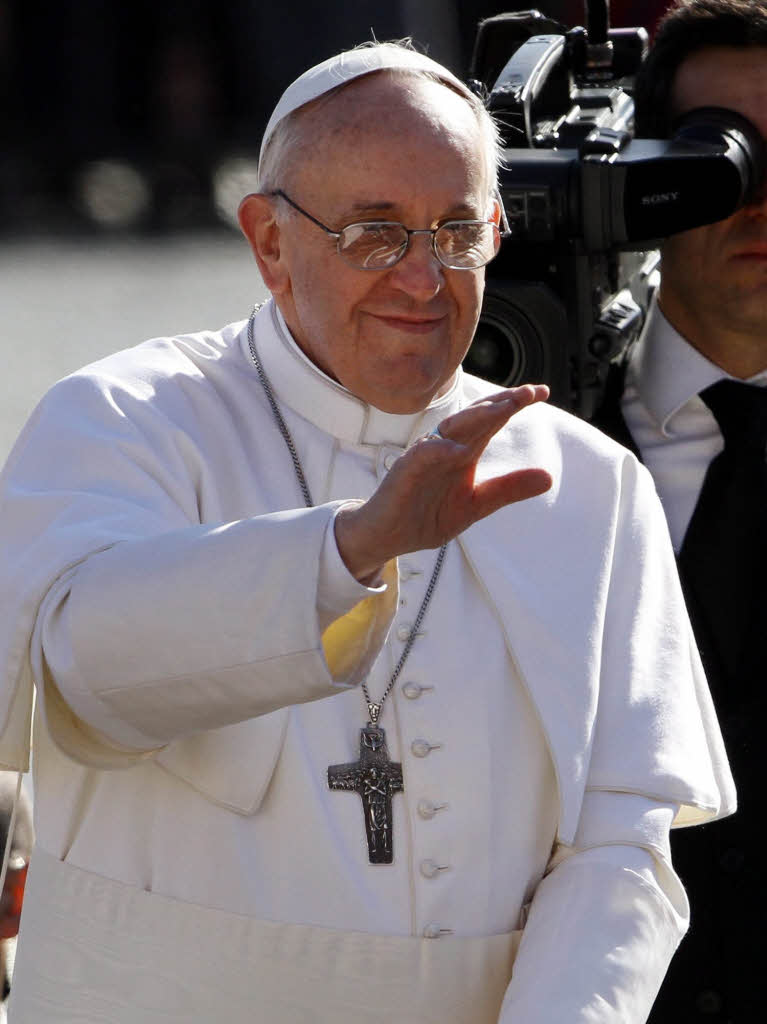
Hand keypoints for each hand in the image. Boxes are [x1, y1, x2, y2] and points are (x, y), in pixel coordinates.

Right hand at [335, 384, 552, 581]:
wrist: (387, 537)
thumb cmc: (426, 515)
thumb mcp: (475, 505)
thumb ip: (507, 490)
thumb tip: (549, 477)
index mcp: (463, 451)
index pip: (491, 420)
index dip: (514, 404)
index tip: (541, 391)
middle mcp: (445, 447)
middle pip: (475, 416)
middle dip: (501, 402)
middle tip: (528, 392)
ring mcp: (424, 457)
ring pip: (451, 428)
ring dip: (476, 417)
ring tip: (503, 408)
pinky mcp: (405, 472)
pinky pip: (422, 455)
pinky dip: (440, 450)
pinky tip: (460, 449)